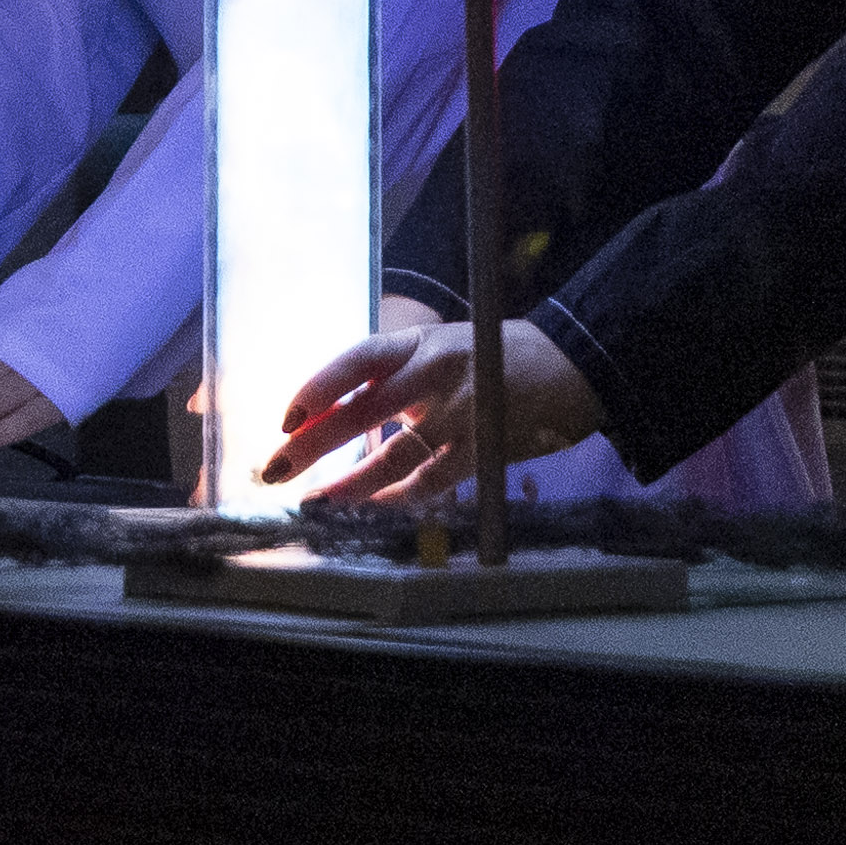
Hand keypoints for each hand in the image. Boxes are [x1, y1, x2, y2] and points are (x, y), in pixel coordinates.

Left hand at [263, 318, 602, 502]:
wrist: (570, 363)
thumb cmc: (492, 356)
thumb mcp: (439, 348)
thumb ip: (393, 376)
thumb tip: (329, 413)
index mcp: (420, 341)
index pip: (358, 359)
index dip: (319, 387)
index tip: (286, 418)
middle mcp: (437, 370)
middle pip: (364, 409)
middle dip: (314, 443)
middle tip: (276, 468)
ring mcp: (464, 409)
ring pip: (397, 453)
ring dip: (353, 481)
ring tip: (321, 498)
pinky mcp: (486, 445)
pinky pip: (434, 480)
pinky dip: (402, 496)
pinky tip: (378, 503)